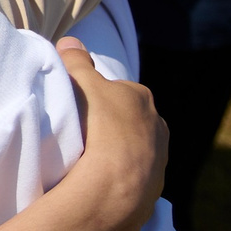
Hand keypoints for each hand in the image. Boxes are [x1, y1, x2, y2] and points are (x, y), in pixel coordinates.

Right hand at [49, 39, 165, 230]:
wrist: (117, 184)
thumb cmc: (100, 126)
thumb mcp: (82, 83)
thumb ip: (76, 61)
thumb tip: (71, 41)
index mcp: (142, 99)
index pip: (118, 91)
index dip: (97, 98)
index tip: (79, 108)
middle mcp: (158, 126)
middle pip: (128, 121)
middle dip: (110, 126)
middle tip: (83, 135)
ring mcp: (159, 160)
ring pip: (134, 150)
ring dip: (116, 154)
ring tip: (89, 162)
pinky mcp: (153, 189)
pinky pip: (133, 178)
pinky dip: (120, 179)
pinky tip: (100, 183)